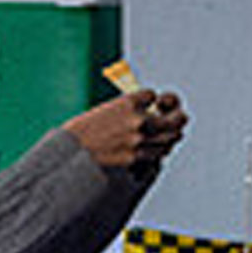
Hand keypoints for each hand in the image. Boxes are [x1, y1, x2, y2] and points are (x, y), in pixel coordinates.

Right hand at [67, 88, 185, 171]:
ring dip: (171, 133)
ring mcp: (139, 140)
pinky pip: (159, 152)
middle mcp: (138, 119)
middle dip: (178, 116)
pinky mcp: (137, 157)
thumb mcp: (105, 111)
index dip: (151, 99)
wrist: (72, 154)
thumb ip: (128, 110)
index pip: (152, 95)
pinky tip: (156, 147)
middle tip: (179, 116)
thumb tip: (148, 110)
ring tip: (169, 133)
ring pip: (171, 136)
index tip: (148, 102)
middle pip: (175, 118)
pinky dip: (160, 149)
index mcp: (128, 102)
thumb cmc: (83, 131)